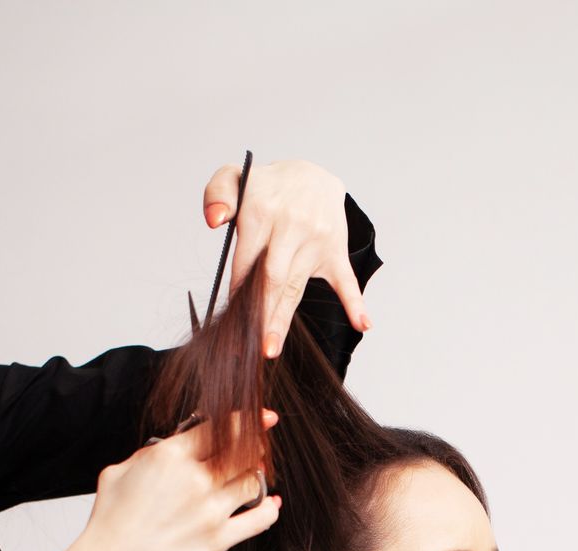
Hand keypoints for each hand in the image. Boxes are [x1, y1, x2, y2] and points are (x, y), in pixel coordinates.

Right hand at [42, 412, 280, 550]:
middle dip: (258, 445)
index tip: (262, 418)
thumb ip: (149, 454)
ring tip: (252, 478)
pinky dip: (270, 509)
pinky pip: (259, 519)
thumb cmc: (110, 521)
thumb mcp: (119, 471)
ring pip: (253, 482)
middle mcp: (194, 479)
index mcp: (169, 457)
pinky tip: (270, 505)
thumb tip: (170, 447)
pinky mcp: (218, 539)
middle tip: (261, 447)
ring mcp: (209, 510)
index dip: (246, 421)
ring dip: (257, 477)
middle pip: (244, 451)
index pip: (219, 429)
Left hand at [203, 158, 366, 358]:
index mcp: (262, 212)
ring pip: (297, 285)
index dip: (236, 293)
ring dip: (284, 318)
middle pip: (272, 279)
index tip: (229, 320)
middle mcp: (291, 226)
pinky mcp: (335, 250)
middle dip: (261, 315)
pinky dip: (356, 302)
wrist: (313, 176)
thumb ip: (217, 194)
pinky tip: (362, 323)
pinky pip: (346, 278)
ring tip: (272, 348)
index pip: (245, 260)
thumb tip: (215, 221)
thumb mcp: (236, 177)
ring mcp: (316, 240)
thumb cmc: (270, 187)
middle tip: (251, 346)